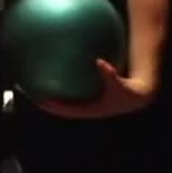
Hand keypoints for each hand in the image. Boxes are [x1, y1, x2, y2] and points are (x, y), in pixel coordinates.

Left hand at [36, 59, 155, 118]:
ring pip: (69, 99)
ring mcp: (90, 103)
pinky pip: (77, 89)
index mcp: (91, 109)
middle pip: (63, 107)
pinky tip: (61, 68)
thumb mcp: (120, 83)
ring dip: (55, 94)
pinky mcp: (93, 97)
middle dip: (48, 102)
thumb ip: (110, 74)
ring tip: (39, 81)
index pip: (67, 110)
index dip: (53, 107)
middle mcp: (88, 107)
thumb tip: (99, 62)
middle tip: (31, 92)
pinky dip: (68, 82)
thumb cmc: (129, 90)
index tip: (40, 100)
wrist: (140, 96)